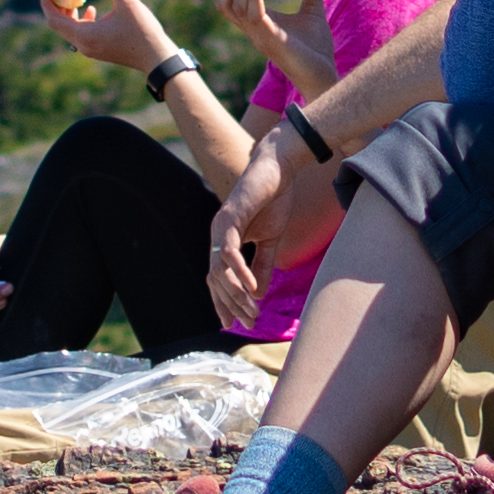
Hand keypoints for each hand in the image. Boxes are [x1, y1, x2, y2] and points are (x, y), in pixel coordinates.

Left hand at [49, 0, 175, 74]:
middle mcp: (83, 45)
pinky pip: (80, 33)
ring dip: (67, 11)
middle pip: (58, 23)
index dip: (46, 0)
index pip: (53, 18)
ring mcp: (91, 49)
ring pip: (69, 29)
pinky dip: (80, 19)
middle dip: (55, 2)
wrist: (157, 59)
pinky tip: (91, 8)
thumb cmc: (143, 32)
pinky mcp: (99, 50)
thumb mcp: (127, 2)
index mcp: (84, 35)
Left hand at [201, 133, 294, 325]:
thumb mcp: (270, 241)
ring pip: (220, 270)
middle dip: (231, 304)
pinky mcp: (230, 218)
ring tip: (252, 311)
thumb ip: (262, 266)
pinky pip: (230, 252)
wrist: (278, 170)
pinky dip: (239, 271)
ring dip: (236, 293)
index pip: (217, 279)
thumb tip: (257, 295)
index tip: (234, 324)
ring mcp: (221, 227)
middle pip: (215, 280)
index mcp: (225, 242)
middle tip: (249, 323)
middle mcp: (218, 236)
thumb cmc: (274, 201)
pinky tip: (252, 288)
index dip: (223, 302)